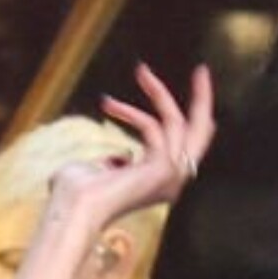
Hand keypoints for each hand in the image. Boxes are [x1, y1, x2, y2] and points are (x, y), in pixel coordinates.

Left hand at [49, 62, 220, 237]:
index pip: (186, 147)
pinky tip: (107, 105)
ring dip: (158, 92)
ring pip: (179, 122)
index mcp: (160, 185)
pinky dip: (130, 112)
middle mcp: (172, 182)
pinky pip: (153, 126)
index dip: (186, 119)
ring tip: (140, 70)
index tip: (177, 97)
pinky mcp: (164, 167)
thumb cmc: (76, 194)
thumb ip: (114, 162)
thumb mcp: (101, 171)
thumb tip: (120, 156)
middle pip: (202, 133)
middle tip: (202, 70)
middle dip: (204, 99)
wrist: (73, 208)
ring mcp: (171, 176)